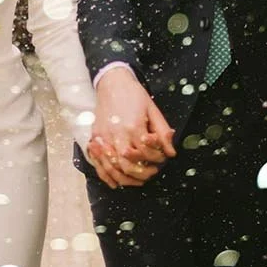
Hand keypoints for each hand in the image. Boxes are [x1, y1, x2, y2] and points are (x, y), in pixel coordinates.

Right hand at [90, 69, 175, 188]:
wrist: (112, 82)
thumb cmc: (134, 95)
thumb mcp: (153, 110)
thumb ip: (162, 132)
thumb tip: (171, 152)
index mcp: (133, 126)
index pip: (146, 153)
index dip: (157, 158)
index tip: (162, 157)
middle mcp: (116, 134)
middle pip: (128, 165)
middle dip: (143, 173)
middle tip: (152, 172)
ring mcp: (103, 137)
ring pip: (113, 168)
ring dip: (127, 179)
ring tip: (139, 180)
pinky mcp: (95, 138)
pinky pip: (98, 164)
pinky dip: (107, 176)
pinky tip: (116, 183)